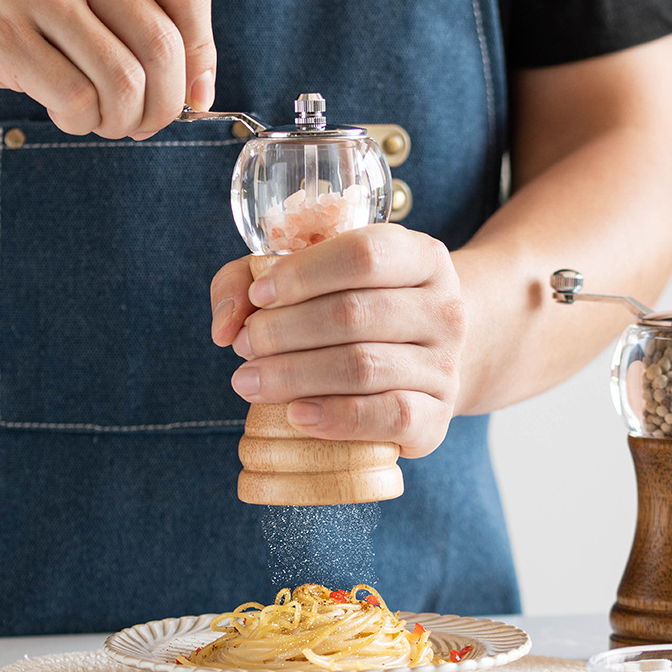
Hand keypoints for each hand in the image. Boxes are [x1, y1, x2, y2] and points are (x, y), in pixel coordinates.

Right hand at [0, 0, 214, 138]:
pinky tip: (64, 113)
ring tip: (101, 120)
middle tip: (143, 122)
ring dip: (123, 121)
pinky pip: (78, 100)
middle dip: (165, 105)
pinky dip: (82, 123)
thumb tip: (197, 89)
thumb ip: (132, 20)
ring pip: (126, 82)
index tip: (196, 96)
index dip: (202, 56)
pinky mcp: (4, 34)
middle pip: (163, 49)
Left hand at [210, 224, 465, 458]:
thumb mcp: (313, 279)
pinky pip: (391, 416)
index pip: (364, 254)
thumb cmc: (357, 312)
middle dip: (284, 331)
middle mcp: (444, 309)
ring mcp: (445, 366)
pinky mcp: (437, 418)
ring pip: (364, 367)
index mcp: (421, 258)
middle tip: (245, 346)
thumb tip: (227, 324)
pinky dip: (337, 417)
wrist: (423, 361)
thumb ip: (251, 281)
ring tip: (250, 381)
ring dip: (294, 375)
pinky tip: (298, 415)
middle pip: (354, 314)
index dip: (303, 274)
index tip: (259, 295)